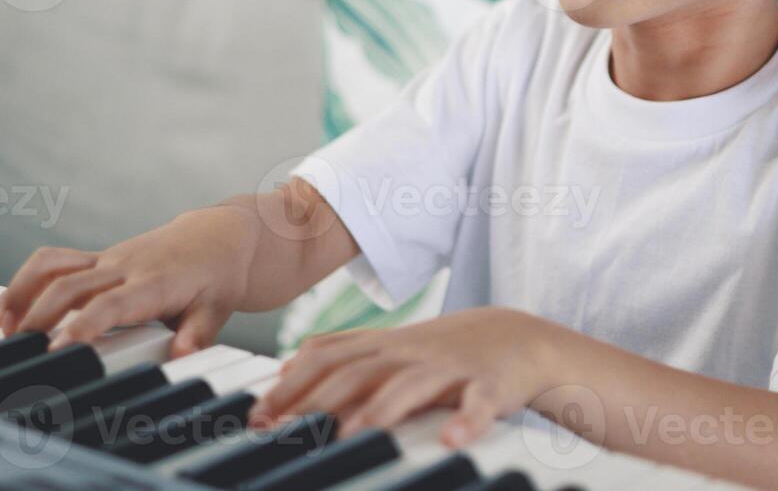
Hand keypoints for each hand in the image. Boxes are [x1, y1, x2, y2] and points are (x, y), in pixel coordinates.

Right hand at [0, 202, 260, 356]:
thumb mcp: (218, 308)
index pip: (110, 304)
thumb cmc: (217, 277)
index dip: (81, 325)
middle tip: (13, 351)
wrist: (220, 236)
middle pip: (70, 286)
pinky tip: (3, 312)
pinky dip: (24, 282)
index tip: (55, 350)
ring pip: (53, 267)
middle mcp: (124, 267)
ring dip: (20, 293)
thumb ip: (198, 333)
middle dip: (38, 316)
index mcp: (153, 283)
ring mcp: (107, 259)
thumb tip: (181, 355)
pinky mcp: (96, 258)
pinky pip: (53, 263)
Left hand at [257, 307, 559, 446]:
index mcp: (384, 346)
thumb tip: (286, 367)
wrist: (518, 337)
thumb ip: (342, 351)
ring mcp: (449, 368)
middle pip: (358, 373)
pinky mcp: (490, 385)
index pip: (328, 360)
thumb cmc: (445, 348)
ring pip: (411, 386)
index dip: (291, 386)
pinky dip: (467, 421)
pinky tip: (452, 439)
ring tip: (352, 434)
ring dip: (380, 410)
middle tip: (287, 430)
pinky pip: (479, 403)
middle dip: (319, 401)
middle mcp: (411, 354)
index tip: (258, 416)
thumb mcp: (392, 344)